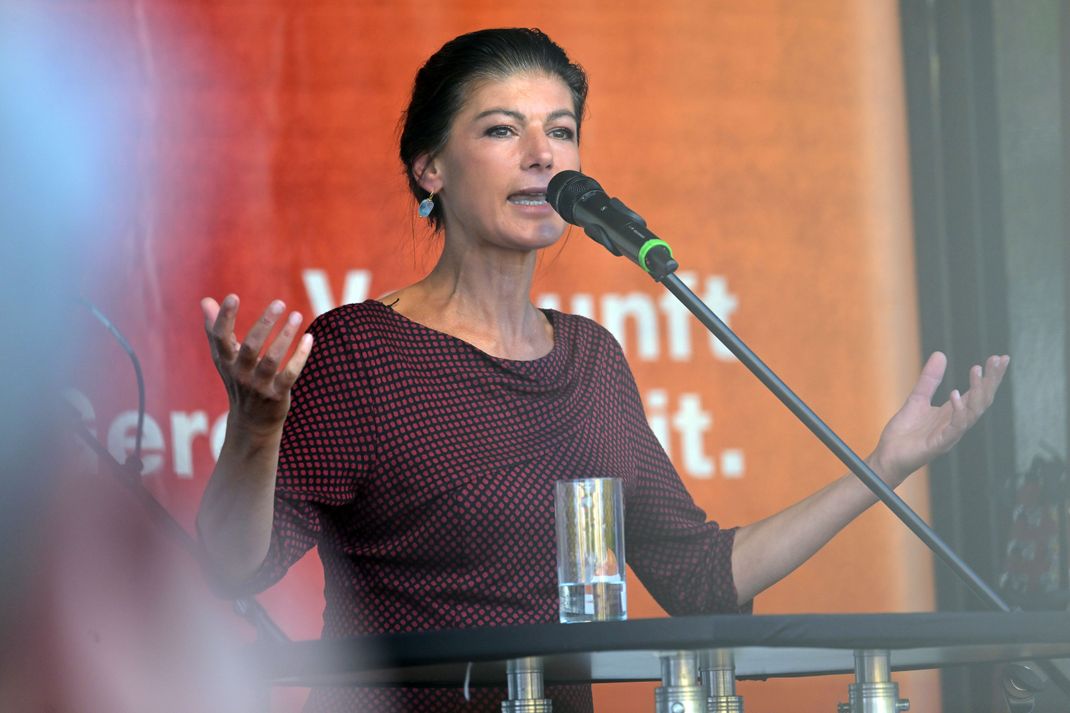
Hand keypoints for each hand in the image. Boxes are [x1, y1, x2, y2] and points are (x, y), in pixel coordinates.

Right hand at [202, 294, 313, 433]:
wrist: (251, 422)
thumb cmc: (238, 381)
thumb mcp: (224, 358)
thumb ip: (215, 330)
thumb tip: (205, 300)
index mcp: (225, 361)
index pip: (220, 338)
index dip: (224, 318)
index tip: (233, 296)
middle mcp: (240, 373)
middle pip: (250, 346)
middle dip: (264, 323)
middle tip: (279, 303)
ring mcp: (259, 385)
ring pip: (272, 359)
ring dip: (285, 336)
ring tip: (297, 315)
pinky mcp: (277, 395)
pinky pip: (290, 374)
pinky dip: (300, 356)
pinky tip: (309, 338)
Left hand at [870, 351, 1009, 485]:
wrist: (888, 456)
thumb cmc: (904, 432)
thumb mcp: (917, 399)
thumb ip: (930, 379)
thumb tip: (940, 354)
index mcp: (953, 413)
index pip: (978, 392)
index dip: (990, 376)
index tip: (1000, 357)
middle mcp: (957, 423)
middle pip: (982, 400)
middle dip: (991, 380)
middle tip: (998, 360)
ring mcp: (950, 434)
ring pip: (973, 412)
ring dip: (977, 391)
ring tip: (977, 370)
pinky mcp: (939, 445)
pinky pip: (955, 428)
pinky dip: (958, 411)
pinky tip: (956, 394)